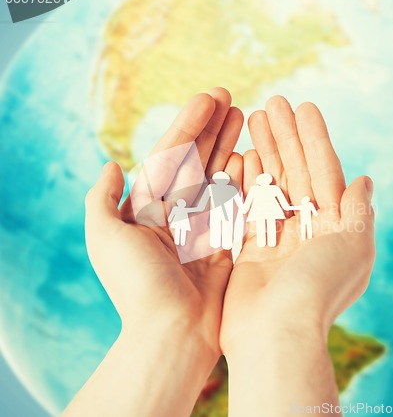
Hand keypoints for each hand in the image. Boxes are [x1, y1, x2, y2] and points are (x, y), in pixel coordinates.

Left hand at [85, 88, 242, 361]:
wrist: (172, 334)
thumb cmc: (138, 287)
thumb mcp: (106, 239)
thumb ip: (102, 200)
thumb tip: (111, 165)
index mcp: (148, 207)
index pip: (171, 154)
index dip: (190, 123)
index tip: (210, 97)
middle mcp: (176, 212)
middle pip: (197, 158)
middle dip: (212, 127)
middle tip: (231, 96)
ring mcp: (204, 225)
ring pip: (218, 175)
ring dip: (230, 145)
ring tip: (245, 116)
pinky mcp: (227, 241)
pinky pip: (238, 203)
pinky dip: (245, 178)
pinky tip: (253, 154)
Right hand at [221, 96, 374, 351]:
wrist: (275, 334)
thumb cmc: (318, 290)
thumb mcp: (353, 246)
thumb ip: (359, 211)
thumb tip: (365, 179)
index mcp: (335, 226)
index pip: (325, 171)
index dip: (314, 138)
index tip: (302, 106)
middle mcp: (307, 229)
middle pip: (296, 171)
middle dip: (285, 136)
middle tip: (271, 102)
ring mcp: (276, 236)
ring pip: (270, 183)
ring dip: (264, 150)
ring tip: (253, 117)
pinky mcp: (249, 247)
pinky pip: (247, 205)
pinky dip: (244, 180)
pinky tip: (239, 153)